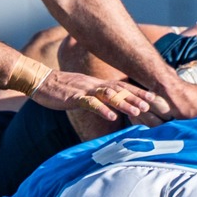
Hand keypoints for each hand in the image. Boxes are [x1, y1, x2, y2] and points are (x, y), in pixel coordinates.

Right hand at [32, 71, 160, 122]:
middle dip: (139, 97)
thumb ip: (98, 97)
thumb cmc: (61, 90)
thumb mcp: (83, 92)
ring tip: (139, 111)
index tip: (156, 98)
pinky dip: (102, 109)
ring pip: (109, 95)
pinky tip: (112, 115)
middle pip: (121, 90)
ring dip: (125, 103)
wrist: (39, 81)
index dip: (140, 92)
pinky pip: (90, 103)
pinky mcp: (74, 97)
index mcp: (98, 84)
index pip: (123, 87)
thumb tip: (111, 106)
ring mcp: (85, 90)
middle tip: (156, 105)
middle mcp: (95, 85)